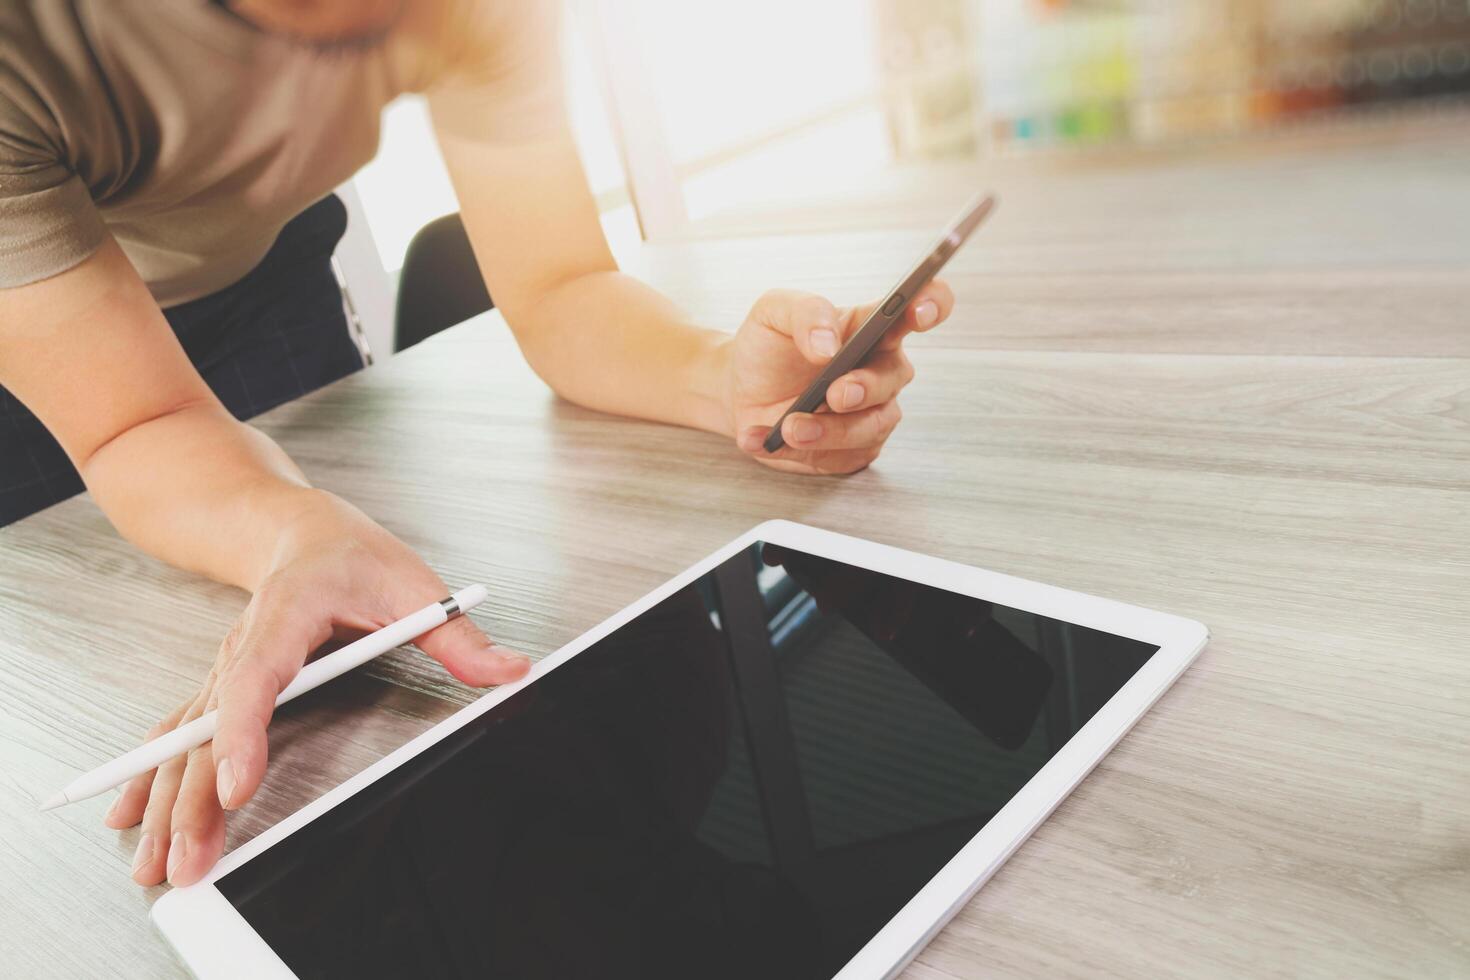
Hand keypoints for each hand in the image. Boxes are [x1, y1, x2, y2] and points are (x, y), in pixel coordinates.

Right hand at [103, 491, 529, 886]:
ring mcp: (224, 670)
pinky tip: (128, 816)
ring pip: (185, 742)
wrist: (295, 527)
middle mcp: (244, 647)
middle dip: (194, 798)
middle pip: (209, 729)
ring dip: (166, 804)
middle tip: (191, 858)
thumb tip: (509, 669)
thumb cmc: (348, 551)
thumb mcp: (414, 583)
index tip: (236, 785)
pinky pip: (177, 735)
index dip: (243, 732)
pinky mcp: (218, 687)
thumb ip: (458, 635)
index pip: (257, 678)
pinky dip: (152, 778)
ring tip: (155, 863)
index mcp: (286, 613)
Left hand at [725, 281, 953, 473]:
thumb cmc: (767, 346)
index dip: (932, 305)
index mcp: (871, 327)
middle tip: (834, 394)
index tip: (920, 310)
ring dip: (829, 431)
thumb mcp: (774, 312)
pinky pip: (840, 456)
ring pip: (871, 426)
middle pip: (895, 377)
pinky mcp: (853, 449)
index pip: (918, 308)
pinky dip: (799, 451)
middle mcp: (879, 369)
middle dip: (866, 388)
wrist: (738, 389)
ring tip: (788, 427)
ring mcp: (870, 412)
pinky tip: (763, 439)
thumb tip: (828, 344)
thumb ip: (806, 314)